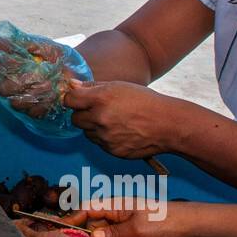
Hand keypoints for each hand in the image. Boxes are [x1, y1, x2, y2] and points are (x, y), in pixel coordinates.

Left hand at [63, 79, 189, 158]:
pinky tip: (121, 131)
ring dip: (94, 127)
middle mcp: (100, 118)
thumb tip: (71, 86)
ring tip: (114, 121)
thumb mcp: (119, 86)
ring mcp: (105, 137)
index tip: (78, 99)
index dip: (72, 98)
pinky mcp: (112, 150)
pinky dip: (105, 138)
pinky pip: (99, 143)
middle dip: (82, 114)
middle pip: (75, 119)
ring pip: (87, 132)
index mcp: (100, 98)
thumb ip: (92, 87)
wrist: (167, 125)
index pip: (69, 100)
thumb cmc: (144, 101)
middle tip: (97, 110)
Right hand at [78, 200, 202, 236]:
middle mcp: (121, 217)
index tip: (62, 230)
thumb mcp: (138, 228)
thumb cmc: (166, 222)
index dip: (74, 218)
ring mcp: (130, 230)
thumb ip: (114, 233)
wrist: (195, 231)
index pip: (89, 209)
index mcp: (117, 206)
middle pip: (98, 230)